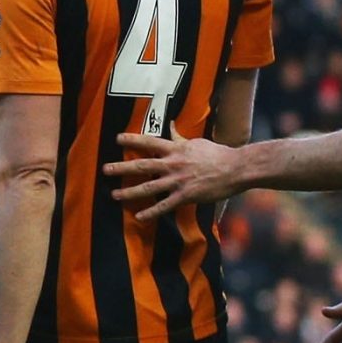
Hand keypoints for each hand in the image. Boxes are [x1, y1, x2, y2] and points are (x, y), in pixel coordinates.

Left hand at [104, 130, 244, 220]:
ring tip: (114, 194)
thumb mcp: (197, 142)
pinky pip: (164, 206)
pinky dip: (151, 212)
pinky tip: (139, 216)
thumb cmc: (217, 154)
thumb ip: (180, 137)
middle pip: (143, 166)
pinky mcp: (186, 196)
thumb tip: (171, 126)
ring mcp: (178, 181)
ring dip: (129, 192)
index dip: (133, 140)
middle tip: (105, 170)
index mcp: (176, 149)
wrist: (236, 169)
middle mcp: (174, 164)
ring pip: (149, 187)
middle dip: (122, 168)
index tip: (117, 139)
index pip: (150, 142)